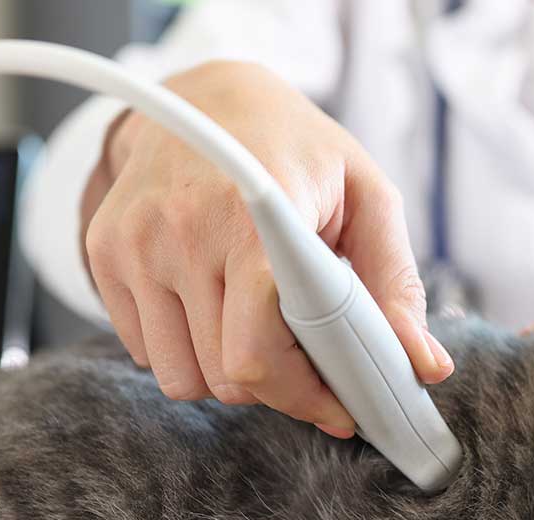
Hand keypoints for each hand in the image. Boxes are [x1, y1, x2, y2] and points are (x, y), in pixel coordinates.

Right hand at [80, 60, 452, 437]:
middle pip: (224, 377)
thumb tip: (428, 366)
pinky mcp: (104, 254)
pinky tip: (213, 306)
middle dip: (276, 385)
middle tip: (306, 360)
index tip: (341, 409)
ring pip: (180, 377)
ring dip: (225, 372)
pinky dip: (184, 350)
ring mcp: (134, 244)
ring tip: (257, 326)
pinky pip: (144, 353)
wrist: (206, 96)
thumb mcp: (367, 198)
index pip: (257, 353)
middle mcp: (182, 230)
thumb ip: (397, 286)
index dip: (304, 396)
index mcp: (254, 217)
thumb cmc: (298, 150)